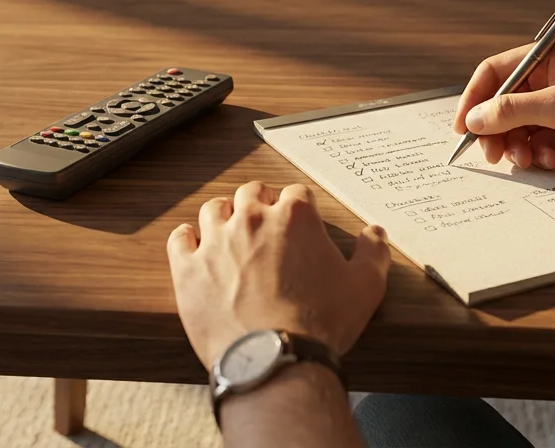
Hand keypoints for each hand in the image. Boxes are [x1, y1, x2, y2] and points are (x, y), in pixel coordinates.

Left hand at [167, 181, 390, 368]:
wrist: (274, 360)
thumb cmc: (320, 324)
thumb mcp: (365, 287)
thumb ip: (373, 252)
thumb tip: (374, 233)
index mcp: (294, 216)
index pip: (296, 193)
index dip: (299, 206)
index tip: (300, 222)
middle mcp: (251, 219)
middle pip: (251, 192)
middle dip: (260, 203)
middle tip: (266, 225)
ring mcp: (215, 241)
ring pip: (213, 209)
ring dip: (224, 216)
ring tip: (230, 233)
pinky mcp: (188, 269)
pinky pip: (180, 239)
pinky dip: (187, 239)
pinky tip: (195, 247)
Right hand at [452, 38, 554, 176]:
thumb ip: (513, 110)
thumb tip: (475, 118)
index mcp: (548, 58)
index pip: (495, 72)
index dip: (475, 98)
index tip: (463, 126)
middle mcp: (550, 80)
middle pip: (502, 104)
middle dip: (495, 130)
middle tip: (492, 154)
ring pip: (517, 128)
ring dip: (517, 146)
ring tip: (528, 160)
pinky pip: (536, 143)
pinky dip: (537, 154)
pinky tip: (552, 160)